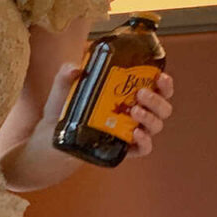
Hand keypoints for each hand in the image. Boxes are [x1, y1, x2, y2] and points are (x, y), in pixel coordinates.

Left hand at [38, 63, 174, 158]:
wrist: (51, 135)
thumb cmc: (64, 108)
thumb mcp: (64, 87)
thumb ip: (67, 73)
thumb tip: (76, 68)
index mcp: (130, 95)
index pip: (159, 88)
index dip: (165, 84)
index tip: (160, 77)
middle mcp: (136, 113)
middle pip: (163, 107)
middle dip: (157, 100)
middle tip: (141, 93)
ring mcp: (131, 131)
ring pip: (156, 126)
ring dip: (149, 117)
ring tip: (134, 111)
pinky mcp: (124, 149)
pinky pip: (144, 148)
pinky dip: (144, 141)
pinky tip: (135, 133)